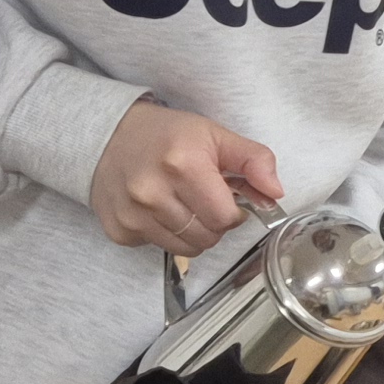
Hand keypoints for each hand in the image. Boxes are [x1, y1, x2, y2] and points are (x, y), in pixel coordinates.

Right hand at [88, 100, 282, 255]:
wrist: (107, 136)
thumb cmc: (166, 135)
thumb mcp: (214, 135)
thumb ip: (253, 160)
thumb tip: (276, 192)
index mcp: (183, 165)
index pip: (225, 217)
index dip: (233, 212)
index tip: (226, 198)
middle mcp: (153, 192)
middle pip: (207, 237)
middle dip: (214, 223)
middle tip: (204, 200)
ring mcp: (133, 214)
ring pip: (185, 248)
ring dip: (192, 232)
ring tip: (183, 204)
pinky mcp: (119, 230)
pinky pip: (158, 247)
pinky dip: (165, 234)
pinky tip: (158, 209)